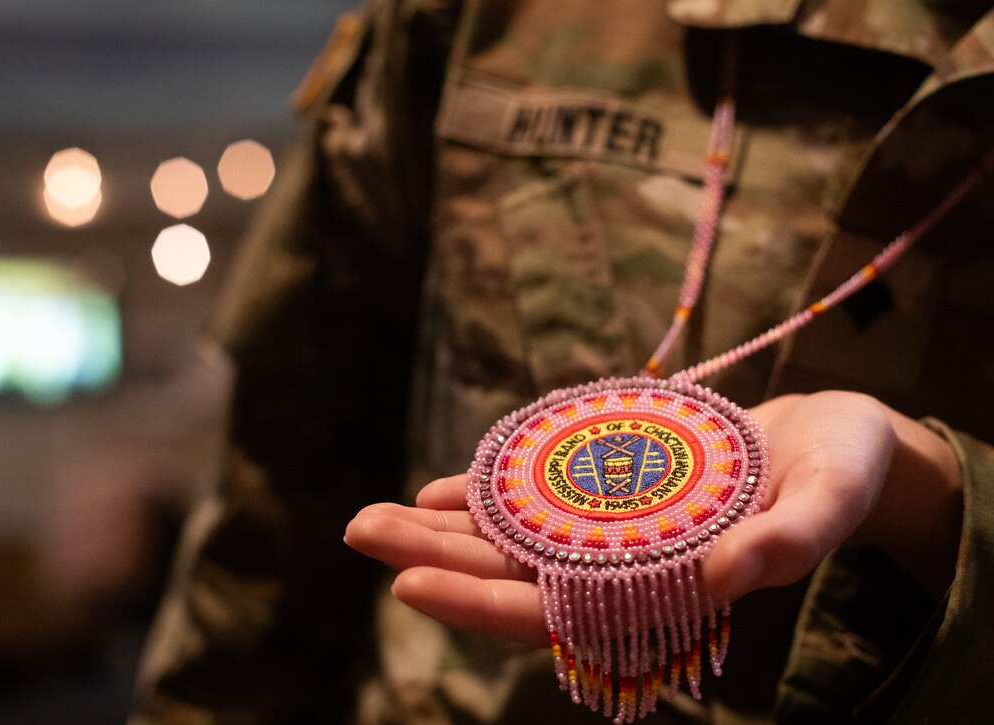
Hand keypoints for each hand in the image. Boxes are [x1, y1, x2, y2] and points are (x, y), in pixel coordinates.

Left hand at [344, 392, 962, 645]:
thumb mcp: (826, 502)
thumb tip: (721, 579)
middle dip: (433, 558)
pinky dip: (488, 494)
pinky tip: (441, 491)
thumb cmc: (839, 478)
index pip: (558, 614)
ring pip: (513, 539)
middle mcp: (625, 567)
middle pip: (511, 574)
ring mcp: (614, 528)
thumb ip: (784, 545)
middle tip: (357, 529)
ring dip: (442, 529)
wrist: (837, 443)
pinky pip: (538, 496)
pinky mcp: (613, 486)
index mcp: (665, 591)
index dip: (482, 606)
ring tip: (373, 517)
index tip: (407, 587)